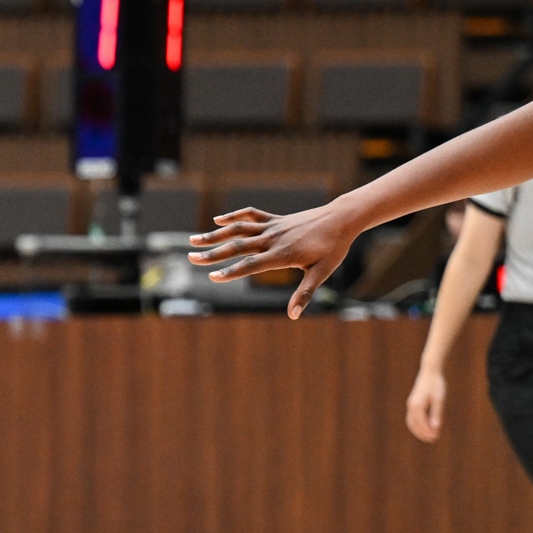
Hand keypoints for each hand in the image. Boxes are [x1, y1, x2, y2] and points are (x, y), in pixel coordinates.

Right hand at [187, 202, 362, 318]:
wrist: (341, 219)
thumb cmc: (333, 249)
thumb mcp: (321, 273)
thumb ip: (304, 293)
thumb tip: (293, 315)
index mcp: (282, 254)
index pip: (251, 264)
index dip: (231, 271)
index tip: (212, 277)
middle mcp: (273, 239)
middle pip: (237, 246)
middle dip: (213, 253)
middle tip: (191, 257)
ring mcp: (272, 227)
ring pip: (238, 230)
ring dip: (215, 235)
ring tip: (194, 240)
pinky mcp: (274, 220)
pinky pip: (250, 216)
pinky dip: (233, 217)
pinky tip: (217, 220)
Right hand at [405, 369, 445, 442]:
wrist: (430, 372)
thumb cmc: (436, 385)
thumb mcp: (439, 400)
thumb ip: (436, 414)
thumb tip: (435, 428)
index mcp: (417, 405)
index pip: (421, 423)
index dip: (428, 432)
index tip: (436, 437)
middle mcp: (411, 406)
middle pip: (414, 425)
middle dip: (423, 434)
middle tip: (433, 439)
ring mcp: (410, 405)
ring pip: (411, 423)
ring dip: (419, 431)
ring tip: (430, 435)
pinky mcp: (412, 403)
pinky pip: (412, 418)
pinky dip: (417, 425)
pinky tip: (426, 427)